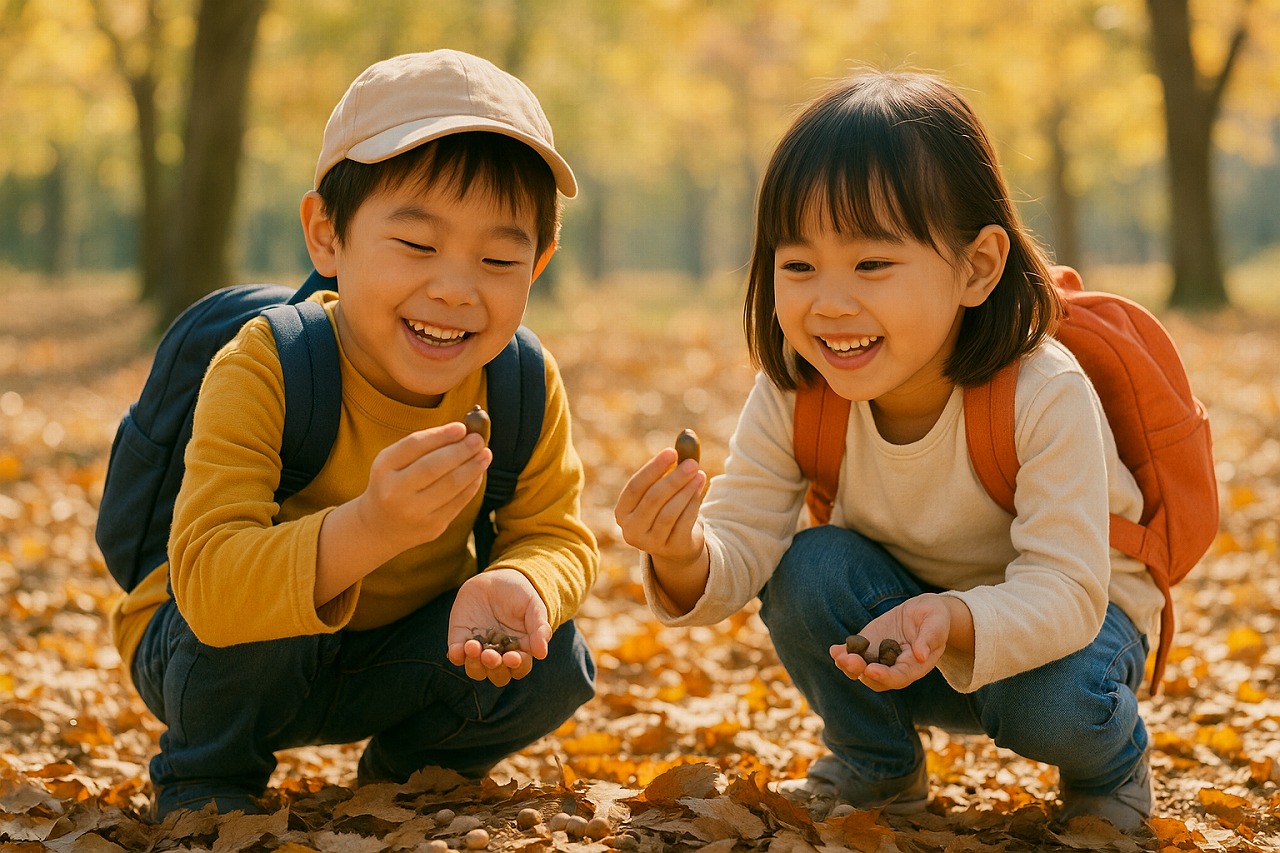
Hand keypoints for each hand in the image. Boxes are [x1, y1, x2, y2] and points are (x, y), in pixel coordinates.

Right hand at [356, 422, 490, 551]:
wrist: (379, 527)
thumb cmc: (393, 484)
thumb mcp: (394, 462)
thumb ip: (422, 446)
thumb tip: (462, 431)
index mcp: (383, 468)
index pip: (414, 445)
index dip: (441, 435)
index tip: (462, 427)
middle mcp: (395, 491)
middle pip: (434, 466)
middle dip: (460, 450)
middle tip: (478, 440)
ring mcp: (414, 512)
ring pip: (451, 485)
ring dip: (472, 467)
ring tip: (485, 454)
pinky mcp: (432, 527)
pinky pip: (458, 502)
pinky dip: (472, 484)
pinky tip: (478, 473)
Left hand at [447, 569, 551, 686]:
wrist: (496, 579)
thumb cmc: (519, 595)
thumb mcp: (533, 606)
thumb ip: (539, 628)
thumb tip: (542, 653)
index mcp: (520, 650)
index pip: (519, 668)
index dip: (517, 666)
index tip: (513, 657)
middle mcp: (499, 655)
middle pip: (498, 675)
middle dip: (495, 669)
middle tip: (490, 655)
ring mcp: (479, 649)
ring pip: (476, 670)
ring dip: (475, 665)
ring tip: (473, 647)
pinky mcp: (460, 640)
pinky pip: (457, 655)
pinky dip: (457, 655)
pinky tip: (459, 648)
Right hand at [614, 448, 706, 566]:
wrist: (677, 545)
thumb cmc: (666, 508)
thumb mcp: (665, 487)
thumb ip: (674, 463)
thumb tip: (687, 435)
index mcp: (622, 512)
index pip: (635, 487)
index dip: (653, 468)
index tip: (672, 452)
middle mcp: (631, 530)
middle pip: (652, 499)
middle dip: (674, 479)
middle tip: (692, 463)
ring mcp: (650, 543)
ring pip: (669, 512)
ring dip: (686, 490)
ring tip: (699, 474)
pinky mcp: (671, 549)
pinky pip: (684, 522)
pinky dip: (693, 503)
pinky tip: (700, 489)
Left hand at [828, 593, 955, 690]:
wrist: (923, 612)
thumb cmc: (935, 619)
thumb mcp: (936, 624)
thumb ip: (929, 638)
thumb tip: (921, 655)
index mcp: (915, 666)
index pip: (899, 677)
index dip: (885, 676)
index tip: (871, 670)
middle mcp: (896, 668)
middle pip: (876, 679)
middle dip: (861, 671)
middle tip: (849, 660)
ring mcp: (880, 658)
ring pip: (862, 670)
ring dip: (848, 666)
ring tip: (838, 656)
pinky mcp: (869, 646)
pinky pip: (854, 654)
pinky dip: (843, 654)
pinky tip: (834, 649)